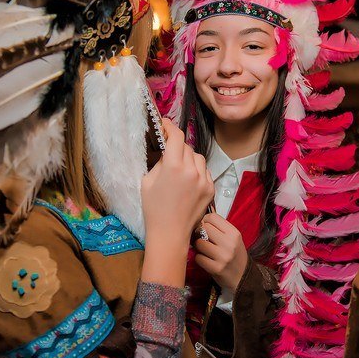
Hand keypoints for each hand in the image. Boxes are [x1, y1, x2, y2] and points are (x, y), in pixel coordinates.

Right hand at [140, 119, 213, 287]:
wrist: (170, 233)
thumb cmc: (153, 208)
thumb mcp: (148, 181)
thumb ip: (159, 162)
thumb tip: (166, 150)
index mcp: (173, 166)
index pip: (176, 136)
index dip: (170, 126)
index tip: (165, 124)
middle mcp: (191, 170)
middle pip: (186, 146)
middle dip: (177, 145)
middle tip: (168, 151)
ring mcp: (204, 179)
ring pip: (197, 157)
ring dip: (188, 157)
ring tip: (179, 168)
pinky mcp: (211, 188)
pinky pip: (204, 170)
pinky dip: (197, 170)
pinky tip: (188, 180)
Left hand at [193, 213, 248, 290]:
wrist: (242, 277)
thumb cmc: (234, 255)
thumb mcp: (233, 239)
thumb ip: (219, 229)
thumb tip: (198, 221)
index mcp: (234, 233)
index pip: (212, 217)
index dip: (205, 221)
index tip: (206, 227)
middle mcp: (230, 243)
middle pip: (204, 228)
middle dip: (200, 233)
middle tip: (204, 239)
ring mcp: (223, 256)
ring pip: (199, 243)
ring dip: (199, 247)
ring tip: (205, 251)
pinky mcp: (216, 268)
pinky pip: (198, 258)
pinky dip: (200, 259)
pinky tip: (206, 260)